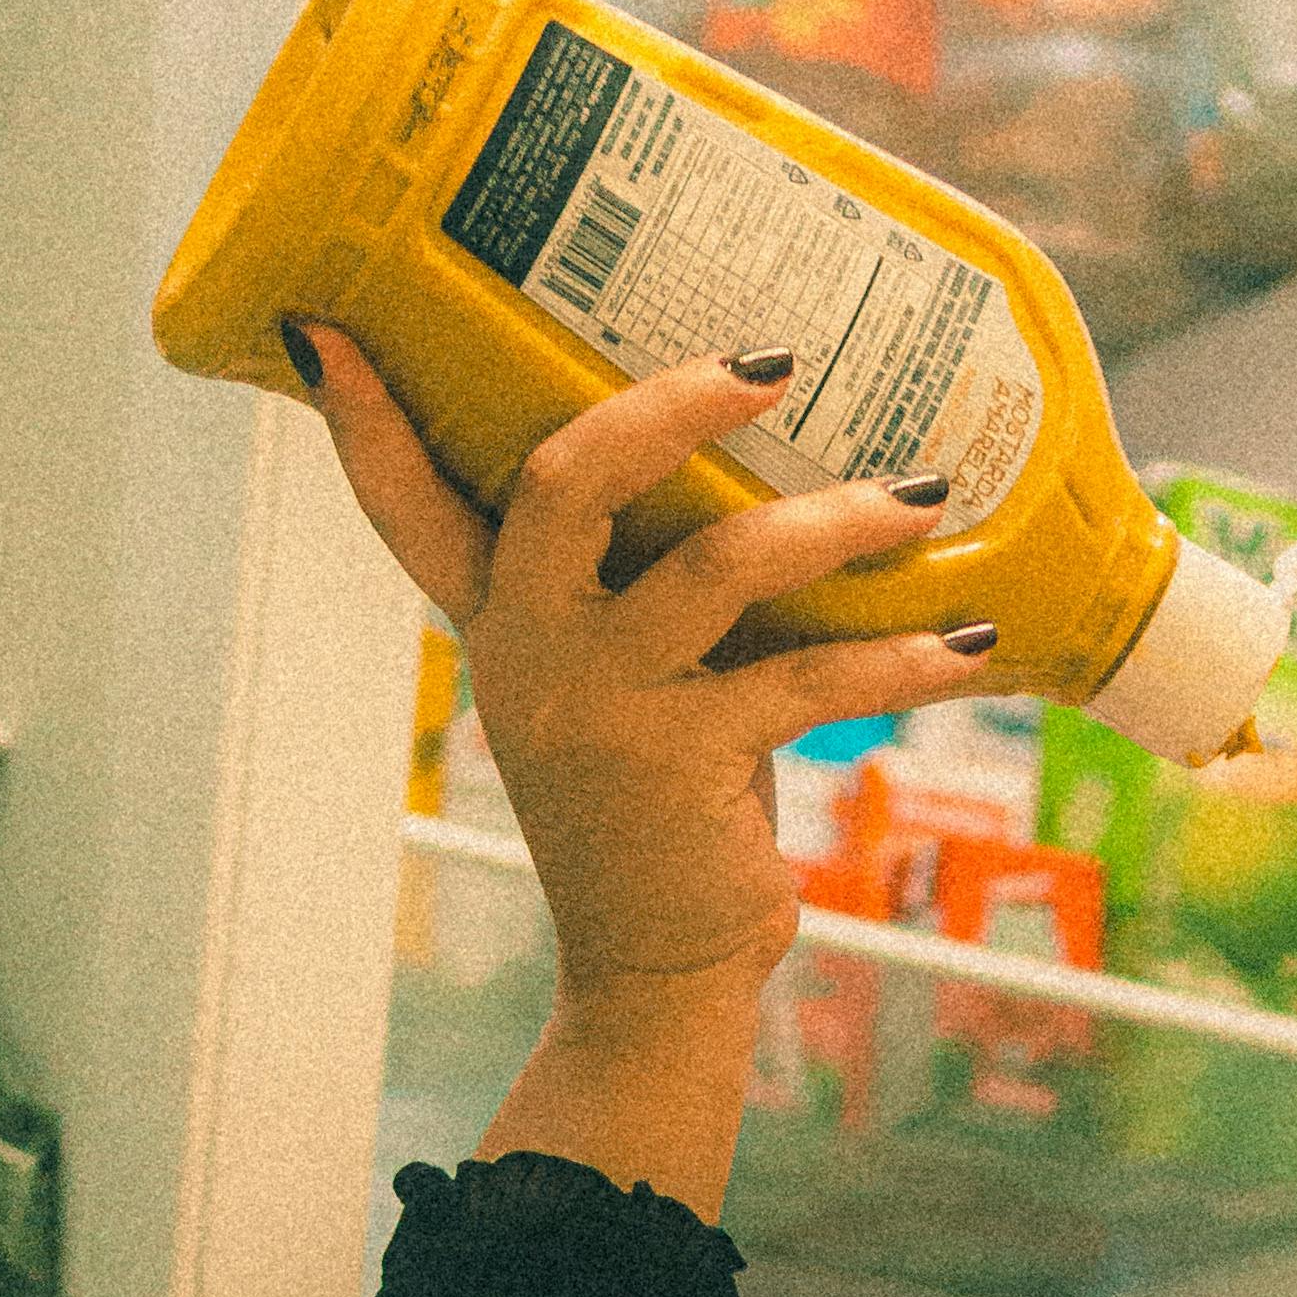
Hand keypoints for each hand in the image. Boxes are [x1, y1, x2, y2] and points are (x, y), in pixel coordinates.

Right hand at [290, 325, 985, 1016]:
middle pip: (568, 481)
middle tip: (767, 359)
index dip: (365, 419)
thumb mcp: (613, 689)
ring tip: (919, 498)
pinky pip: (808, 679)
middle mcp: (533, 650)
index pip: (408, 505)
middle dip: (665, 403)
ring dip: (835, 521)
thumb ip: (631, 591)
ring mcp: (604, 705)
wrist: (655, 971)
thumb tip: (744, 466)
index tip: (327, 324)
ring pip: (719, 562)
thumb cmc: (653, 808)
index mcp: (499, 623)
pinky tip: (968, 644)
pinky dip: (900, 660)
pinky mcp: (686, 760)